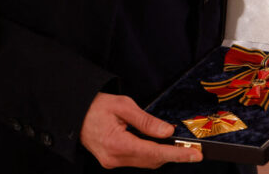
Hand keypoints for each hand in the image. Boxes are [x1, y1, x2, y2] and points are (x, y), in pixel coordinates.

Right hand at [80, 93, 199, 168]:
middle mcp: (113, 158)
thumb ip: (147, 121)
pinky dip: (151, 154)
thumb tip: (167, 132)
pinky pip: (137, 161)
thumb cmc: (97, 107)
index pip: (153, 152)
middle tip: (193, 150)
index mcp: (116, 143)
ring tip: (180, 148)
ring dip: (163, 155)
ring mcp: (111, 162)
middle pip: (152, 161)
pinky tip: (159, 146)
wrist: (74, 115)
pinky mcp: (111, 161)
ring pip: (145, 163)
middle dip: (174, 156)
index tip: (194, 155)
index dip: (177, 154)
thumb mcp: (124, 106)